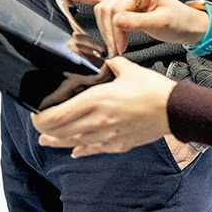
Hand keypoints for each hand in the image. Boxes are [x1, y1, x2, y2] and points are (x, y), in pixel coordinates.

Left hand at [31, 57, 174, 156]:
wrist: (175, 110)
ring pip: (75, 143)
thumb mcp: (127, 69)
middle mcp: (98, 121)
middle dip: (46, 130)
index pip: (58, 115)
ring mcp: (108, 136)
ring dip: (58, 142)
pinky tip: (75, 151)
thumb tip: (101, 60)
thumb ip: (109, 65)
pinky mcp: (119, 144)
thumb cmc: (152, 89)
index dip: (41, 117)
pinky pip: (94, 149)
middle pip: (61, 132)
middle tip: (38, 126)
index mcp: (96, 101)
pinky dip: (82, 150)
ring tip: (46, 141)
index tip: (36, 113)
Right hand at [59, 0, 208, 56]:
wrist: (189, 25)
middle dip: (108, 31)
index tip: (118, 48)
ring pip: (102, 9)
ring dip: (103, 28)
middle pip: (106, 8)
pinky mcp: (123, 0)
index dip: (115, 30)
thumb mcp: (161, 24)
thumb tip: (117, 23)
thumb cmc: (179, 22)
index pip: (117, 8)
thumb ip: (138, 22)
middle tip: (114, 49)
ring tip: (113, 44)